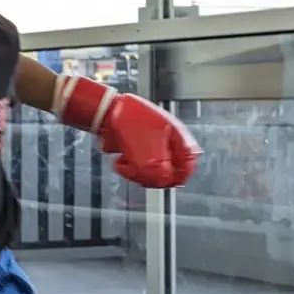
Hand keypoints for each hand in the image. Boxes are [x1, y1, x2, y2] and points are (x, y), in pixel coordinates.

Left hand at [54, 76, 197, 188]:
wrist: (105, 112)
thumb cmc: (129, 123)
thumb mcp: (146, 151)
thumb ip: (157, 170)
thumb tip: (162, 181)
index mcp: (179, 139)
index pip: (188, 167)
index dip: (176, 177)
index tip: (160, 179)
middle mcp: (169, 144)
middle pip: (168, 174)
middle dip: (151, 176)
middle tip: (138, 171)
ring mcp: (154, 146)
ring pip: (151, 173)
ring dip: (137, 173)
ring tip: (126, 163)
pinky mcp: (139, 150)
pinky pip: (138, 167)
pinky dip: (128, 168)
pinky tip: (120, 160)